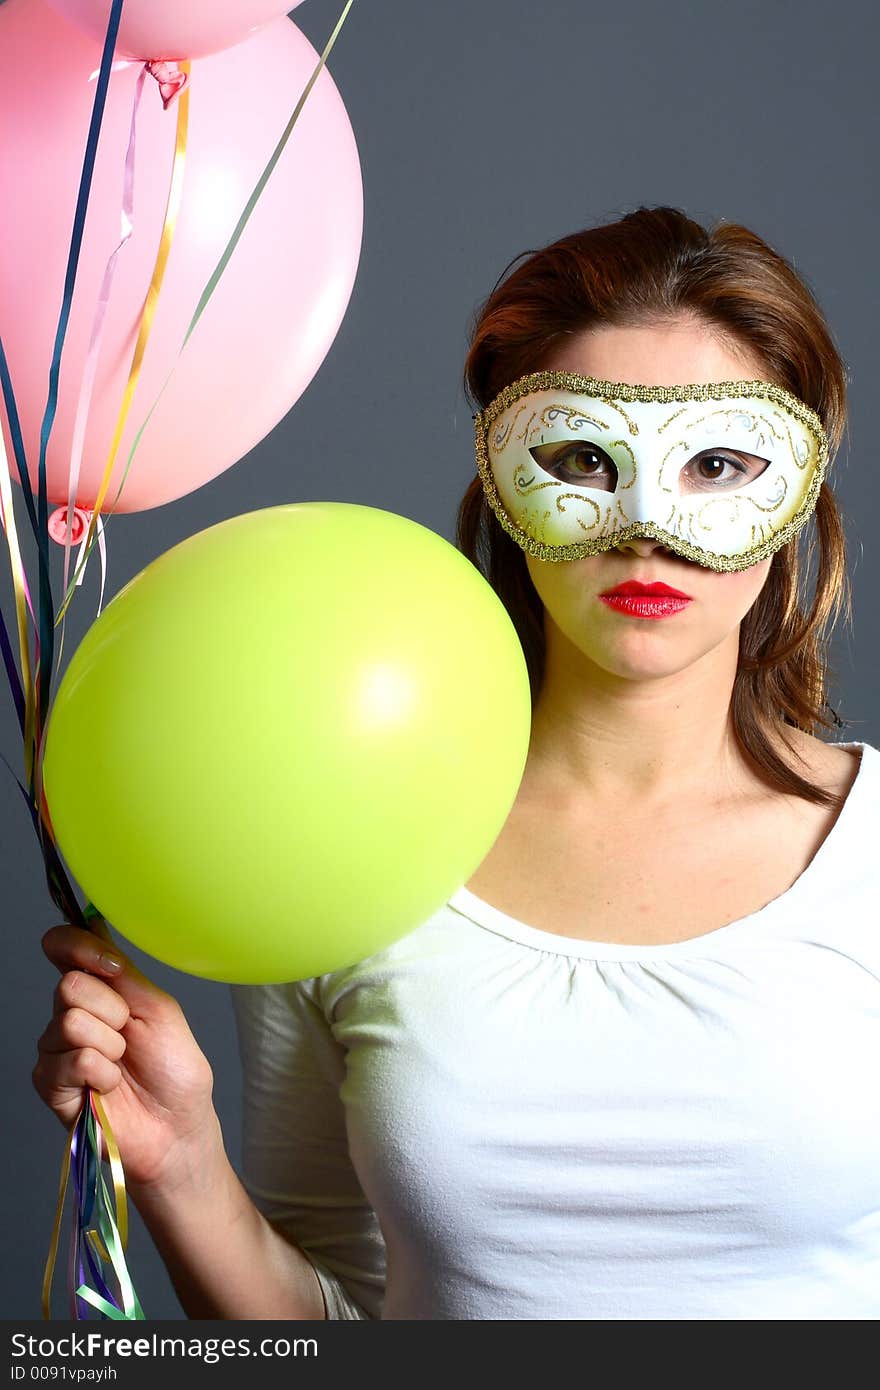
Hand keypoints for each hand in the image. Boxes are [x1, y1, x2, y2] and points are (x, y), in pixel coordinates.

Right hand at [34, 922, 219, 1190]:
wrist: (176, 1128)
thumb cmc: (174, 1072)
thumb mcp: (158, 1009)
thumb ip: (122, 973)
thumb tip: (96, 928)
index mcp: (101, 990)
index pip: (65, 948)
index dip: (76, 946)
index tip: (111, 965)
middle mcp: (73, 1013)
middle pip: (70, 985)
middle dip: (113, 1011)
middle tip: (130, 1036)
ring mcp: (57, 1048)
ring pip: (69, 1022)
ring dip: (110, 1046)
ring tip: (121, 1065)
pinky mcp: (50, 1082)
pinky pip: (72, 1059)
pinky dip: (101, 1073)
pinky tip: (108, 1087)